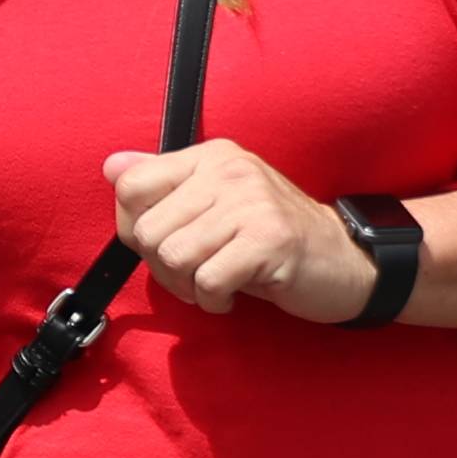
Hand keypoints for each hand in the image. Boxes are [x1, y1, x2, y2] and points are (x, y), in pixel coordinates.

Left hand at [105, 141, 374, 320]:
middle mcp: (231, 170)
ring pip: (172, 257)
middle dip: (162, 267)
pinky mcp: (270, 240)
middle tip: (197, 272)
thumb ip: (163, 185)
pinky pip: (207, 281)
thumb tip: (111, 165)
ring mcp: (252, 203)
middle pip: (147, 231)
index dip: (133, 228)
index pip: (131, 186)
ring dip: (187, 287)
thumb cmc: (267, 238)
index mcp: (211, 157)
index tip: (165, 242)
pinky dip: (213, 300)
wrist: (345, 260)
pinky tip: (234, 293)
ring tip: (216, 282)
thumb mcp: (213, 205)